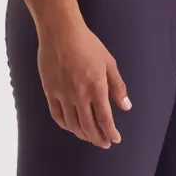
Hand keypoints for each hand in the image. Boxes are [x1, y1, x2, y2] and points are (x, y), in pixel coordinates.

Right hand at [37, 21, 131, 148]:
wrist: (61, 32)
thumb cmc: (87, 44)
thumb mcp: (109, 62)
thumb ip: (117, 86)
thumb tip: (126, 106)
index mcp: (96, 87)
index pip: (105, 119)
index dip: (111, 133)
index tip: (115, 139)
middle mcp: (79, 95)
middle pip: (88, 126)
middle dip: (98, 138)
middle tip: (103, 143)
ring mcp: (63, 94)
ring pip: (72, 124)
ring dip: (82, 134)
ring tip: (89, 137)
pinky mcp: (50, 91)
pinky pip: (57, 115)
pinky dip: (65, 125)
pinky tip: (71, 127)